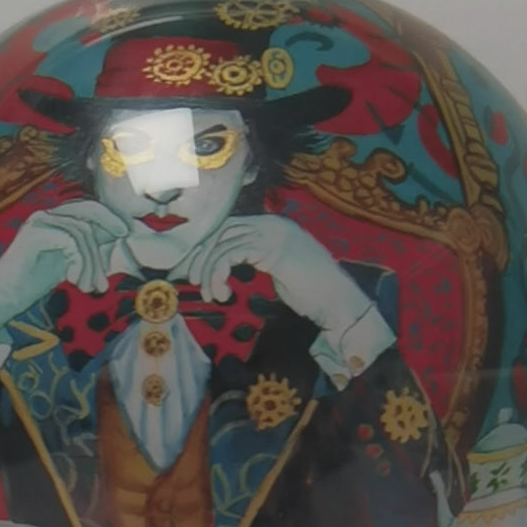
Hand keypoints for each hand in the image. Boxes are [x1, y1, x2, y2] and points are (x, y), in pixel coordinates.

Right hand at [0, 200, 127, 372]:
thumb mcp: (64, 265)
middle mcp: (44, 217)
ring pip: (82, 232)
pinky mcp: (34, 234)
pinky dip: (79, 263)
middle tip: (115, 253)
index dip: (108, 216)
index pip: (85, 208)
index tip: (124, 231)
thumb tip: (113, 238)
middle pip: (87, 211)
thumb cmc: (27, 286)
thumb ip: (83, 251)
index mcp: (51, 222)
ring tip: (88, 287)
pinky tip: (73, 282)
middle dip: (106, 231)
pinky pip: (71, 241)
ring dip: (91, 264)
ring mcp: (37, 223)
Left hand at [179, 215, 369, 333]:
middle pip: (220, 231)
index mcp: (273, 226)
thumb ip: (257, 260)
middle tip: (190, 280)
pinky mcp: (269, 248)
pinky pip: (228, 255)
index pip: (228, 227)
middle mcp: (271, 224)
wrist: (337, 302)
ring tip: (212, 295)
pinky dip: (217, 275)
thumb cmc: (313, 293)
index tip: (193, 270)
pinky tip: (222, 294)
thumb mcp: (279, 271)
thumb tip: (225, 264)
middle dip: (199, 256)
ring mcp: (271, 233)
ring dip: (208, 272)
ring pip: (220, 244)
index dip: (207, 248)